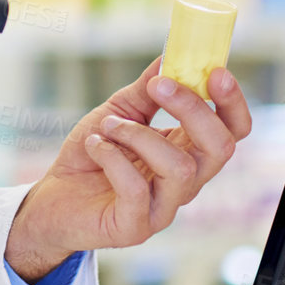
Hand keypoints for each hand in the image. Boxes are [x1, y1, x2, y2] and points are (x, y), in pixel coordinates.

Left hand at [5, 59, 251, 282]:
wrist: (52, 196)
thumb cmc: (91, 153)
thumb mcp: (118, 112)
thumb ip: (147, 89)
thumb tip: (170, 56)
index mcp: (187, 151)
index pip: (232, 130)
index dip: (232, 103)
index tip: (215, 72)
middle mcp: (185, 182)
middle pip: (220, 148)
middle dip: (193, 110)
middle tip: (158, 85)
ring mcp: (163, 208)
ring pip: (180, 168)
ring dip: (139, 134)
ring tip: (109, 126)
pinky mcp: (135, 227)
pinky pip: (137, 190)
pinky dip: (113, 157)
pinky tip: (96, 146)